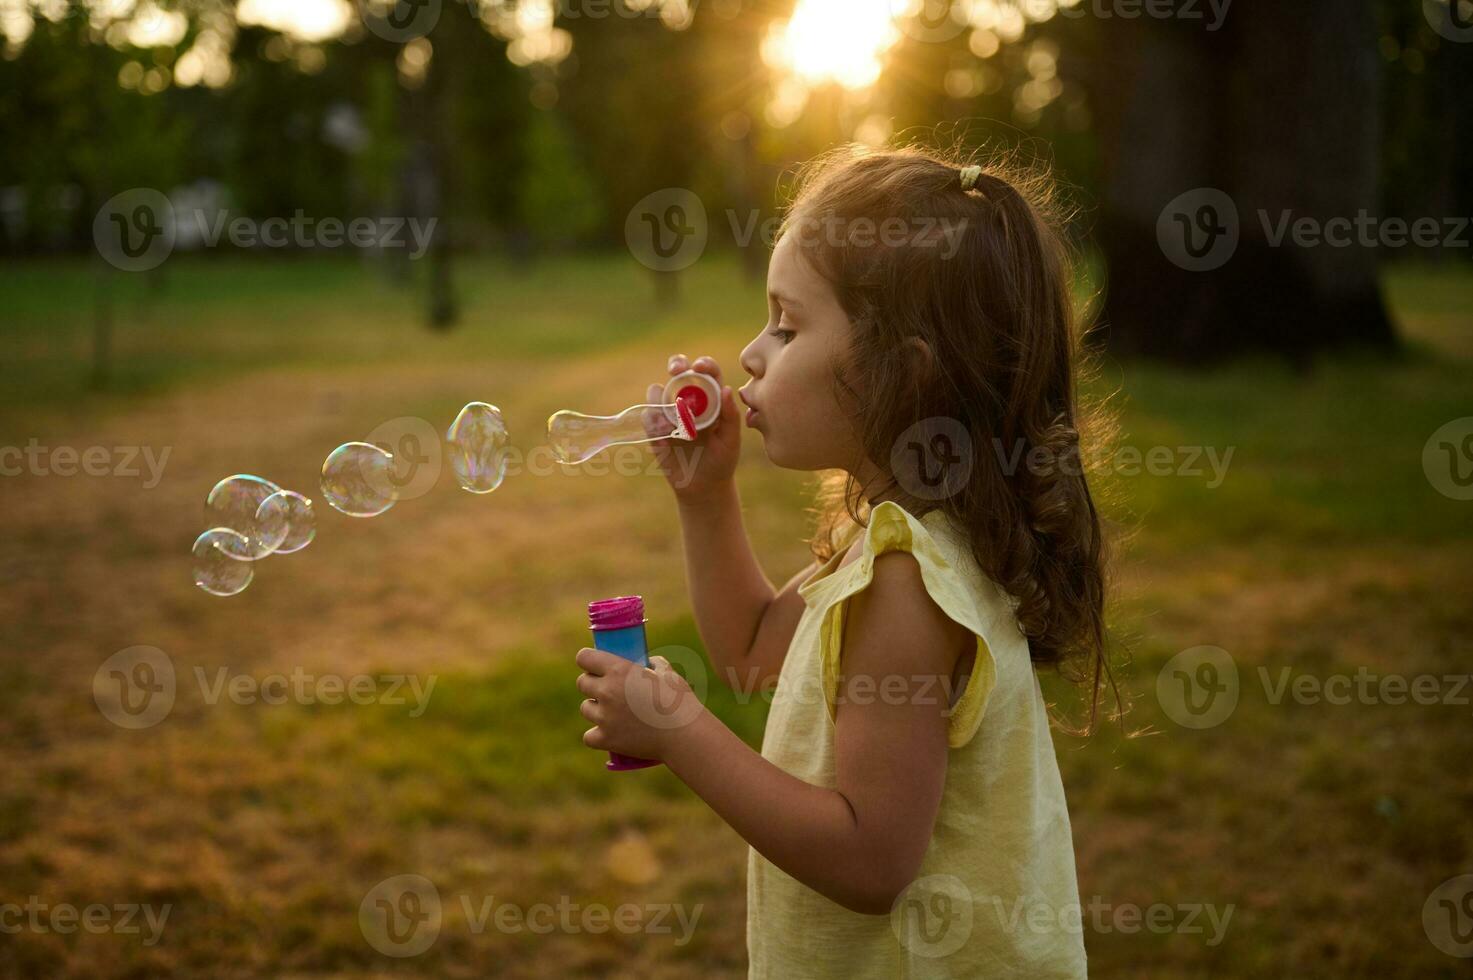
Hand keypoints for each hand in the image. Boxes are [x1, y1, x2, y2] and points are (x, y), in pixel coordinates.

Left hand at [575, 648, 705, 760]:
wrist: (685, 735)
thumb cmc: (680, 701)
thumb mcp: (667, 673)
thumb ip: (652, 664)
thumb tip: (646, 664)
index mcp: (618, 670)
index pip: (584, 657)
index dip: (587, 660)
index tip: (592, 664)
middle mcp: (607, 691)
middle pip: (582, 683)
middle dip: (592, 684)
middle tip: (606, 689)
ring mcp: (604, 717)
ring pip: (585, 709)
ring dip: (595, 709)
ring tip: (611, 712)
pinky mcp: (606, 740)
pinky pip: (589, 736)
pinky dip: (597, 735)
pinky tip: (607, 733)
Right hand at [643, 354, 741, 502]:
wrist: (703, 487)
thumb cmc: (722, 461)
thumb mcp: (730, 440)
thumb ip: (731, 416)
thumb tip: (726, 389)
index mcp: (711, 399)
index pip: (707, 373)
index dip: (703, 364)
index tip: (700, 367)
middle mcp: (688, 400)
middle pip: (678, 372)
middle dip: (676, 364)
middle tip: (676, 371)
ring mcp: (669, 413)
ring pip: (657, 391)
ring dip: (661, 397)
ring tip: (673, 420)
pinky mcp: (655, 429)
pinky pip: (648, 416)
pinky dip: (654, 421)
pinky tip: (665, 435)